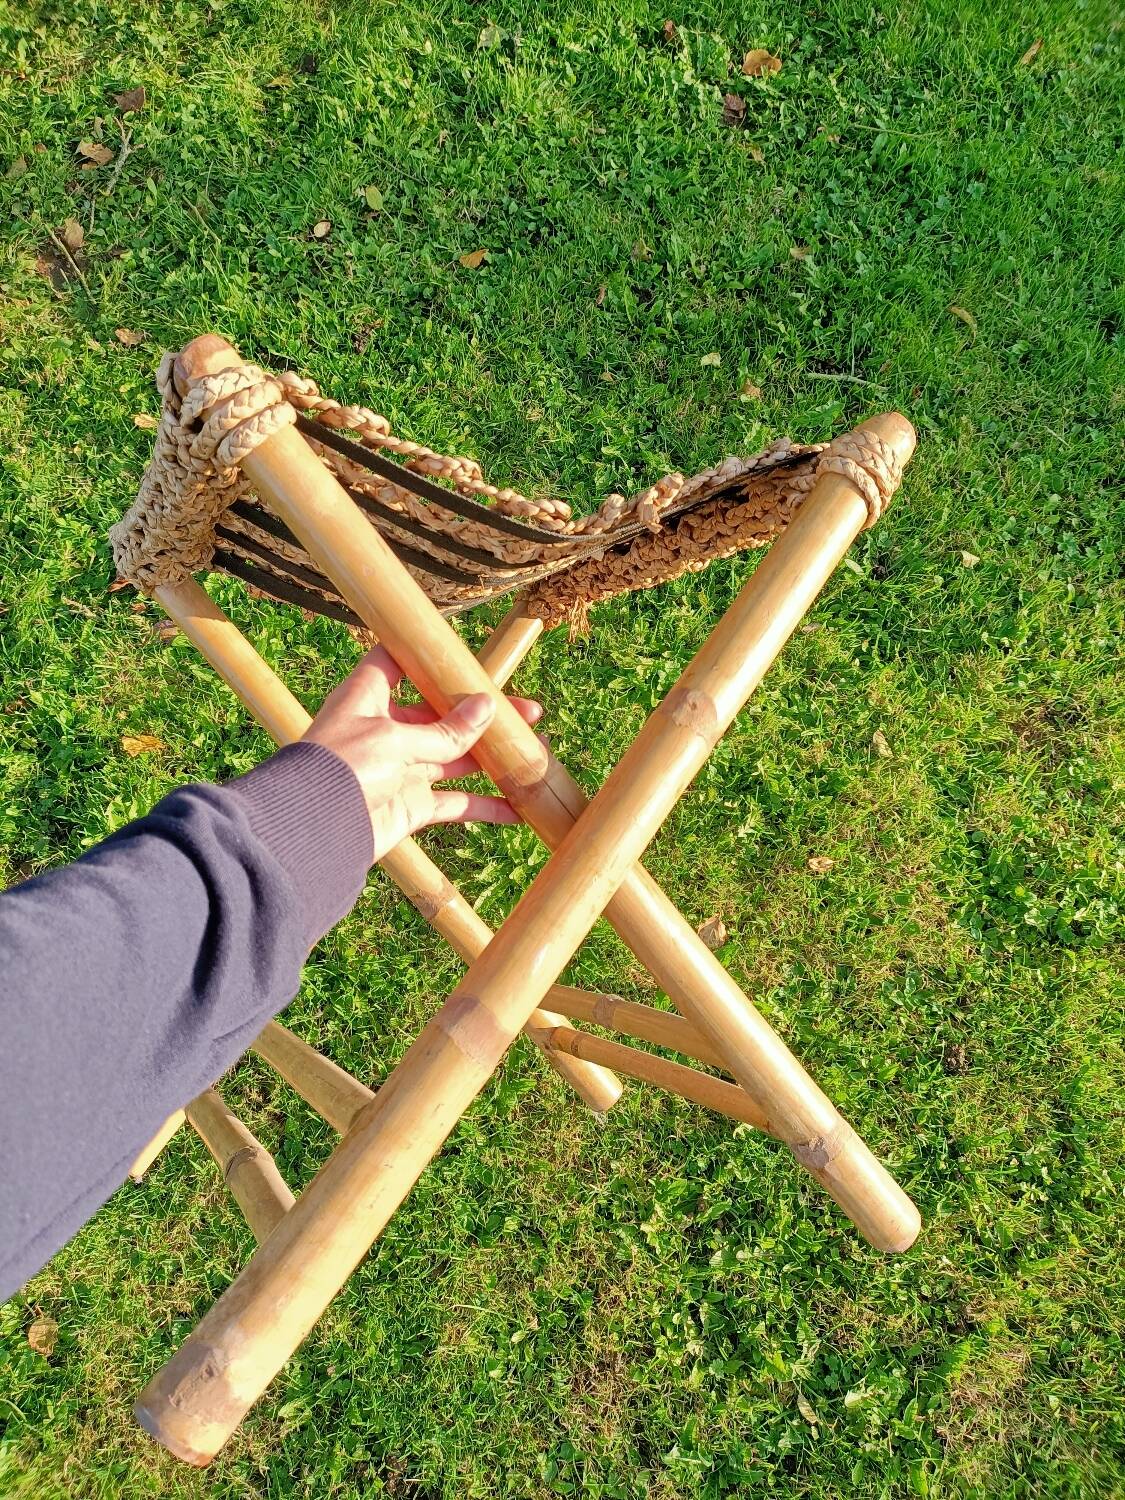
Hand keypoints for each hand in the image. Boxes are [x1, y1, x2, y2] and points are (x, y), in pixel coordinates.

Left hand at [302, 646, 539, 862]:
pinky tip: (517, 809)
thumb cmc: (343, 768)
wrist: (312, 833)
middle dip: (483, 714)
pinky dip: (483, 806)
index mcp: (370, 696)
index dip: (430, 657)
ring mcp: (399, 769)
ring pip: (455, 757)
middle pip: (442, 713)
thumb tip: (487, 707)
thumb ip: (445, 730)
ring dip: (491, 756)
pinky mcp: (409, 805)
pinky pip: (454, 802)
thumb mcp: (396, 739)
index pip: (399, 663)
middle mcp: (385, 729)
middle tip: (528, 712)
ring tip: (533, 751)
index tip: (467, 655)